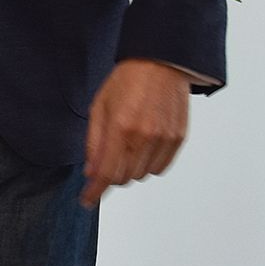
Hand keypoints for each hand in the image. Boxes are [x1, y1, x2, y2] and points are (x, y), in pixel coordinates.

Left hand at [82, 59, 189, 207]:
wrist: (160, 64)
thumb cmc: (125, 82)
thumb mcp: (98, 107)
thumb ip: (94, 143)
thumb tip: (91, 173)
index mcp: (120, 128)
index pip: (106, 173)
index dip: (95, 191)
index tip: (86, 201)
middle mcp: (144, 137)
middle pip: (124, 177)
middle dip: (111, 174)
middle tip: (107, 157)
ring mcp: (164, 139)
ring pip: (142, 175)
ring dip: (130, 168)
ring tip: (127, 143)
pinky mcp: (178, 139)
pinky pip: (160, 167)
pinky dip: (148, 163)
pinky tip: (143, 145)